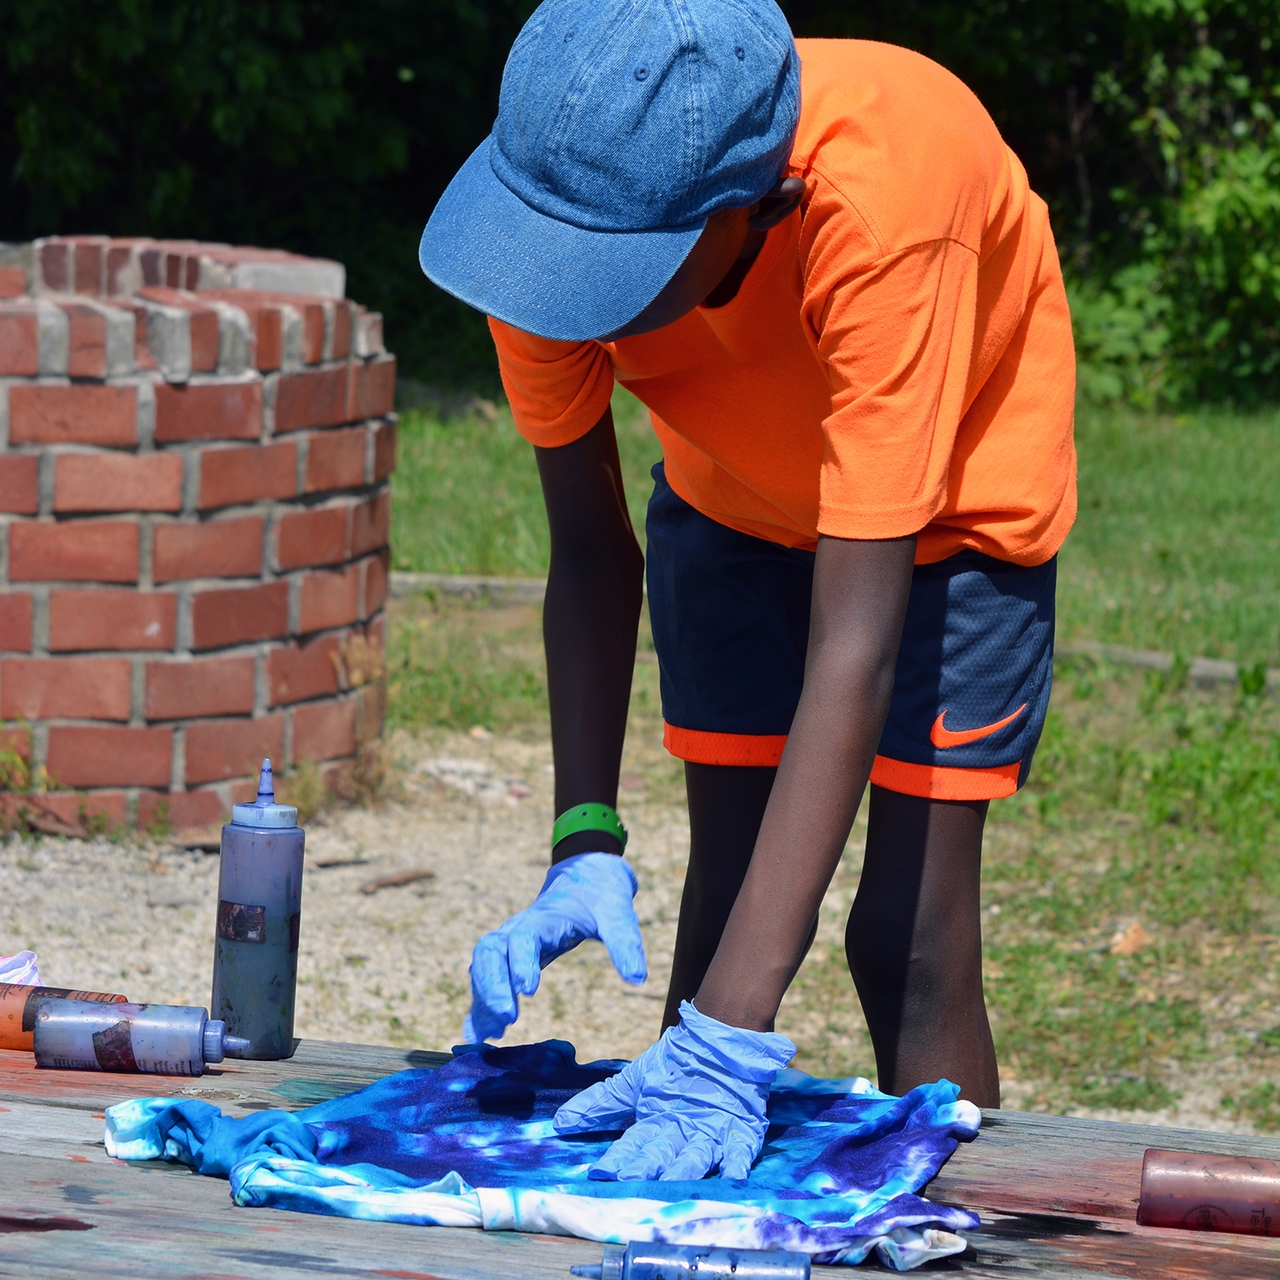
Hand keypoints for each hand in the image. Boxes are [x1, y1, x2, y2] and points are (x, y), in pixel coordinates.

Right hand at [463, 852, 646, 1042]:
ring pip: (483, 967)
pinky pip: (487, 980)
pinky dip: (480, 1006)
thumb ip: (625, 942)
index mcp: (543, 917)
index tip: (528, 991)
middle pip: (490, 952)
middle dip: (492, 985)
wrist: (584, 877)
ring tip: (492, 1034)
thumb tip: (638, 979)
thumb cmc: (600, 895)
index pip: (522, 937)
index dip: (521, 962)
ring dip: (484, 999)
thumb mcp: (617, 912)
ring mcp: (509, 943)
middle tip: (508, 1018)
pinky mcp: (509, 958)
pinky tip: (479, 1035)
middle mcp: (518, 929)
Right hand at [553, 1000, 794, 1180]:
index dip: (617, 1160)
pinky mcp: (742, 1132)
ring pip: (695, 1159)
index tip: (600, 1174)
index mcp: (653, 1129)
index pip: (631, 1148)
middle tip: (631, 1183)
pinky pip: (739, 1151)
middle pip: (661, 1157)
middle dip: (647, 1170)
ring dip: (686, 1170)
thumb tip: (559, 1123)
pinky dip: (736, 1163)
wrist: (717, 1040)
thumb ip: (600, 1105)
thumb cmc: (673, 1065)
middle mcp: (680, 1138)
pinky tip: (734, 1176)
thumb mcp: (633, 1083)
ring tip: (675, 1183)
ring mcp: (711, 1136)